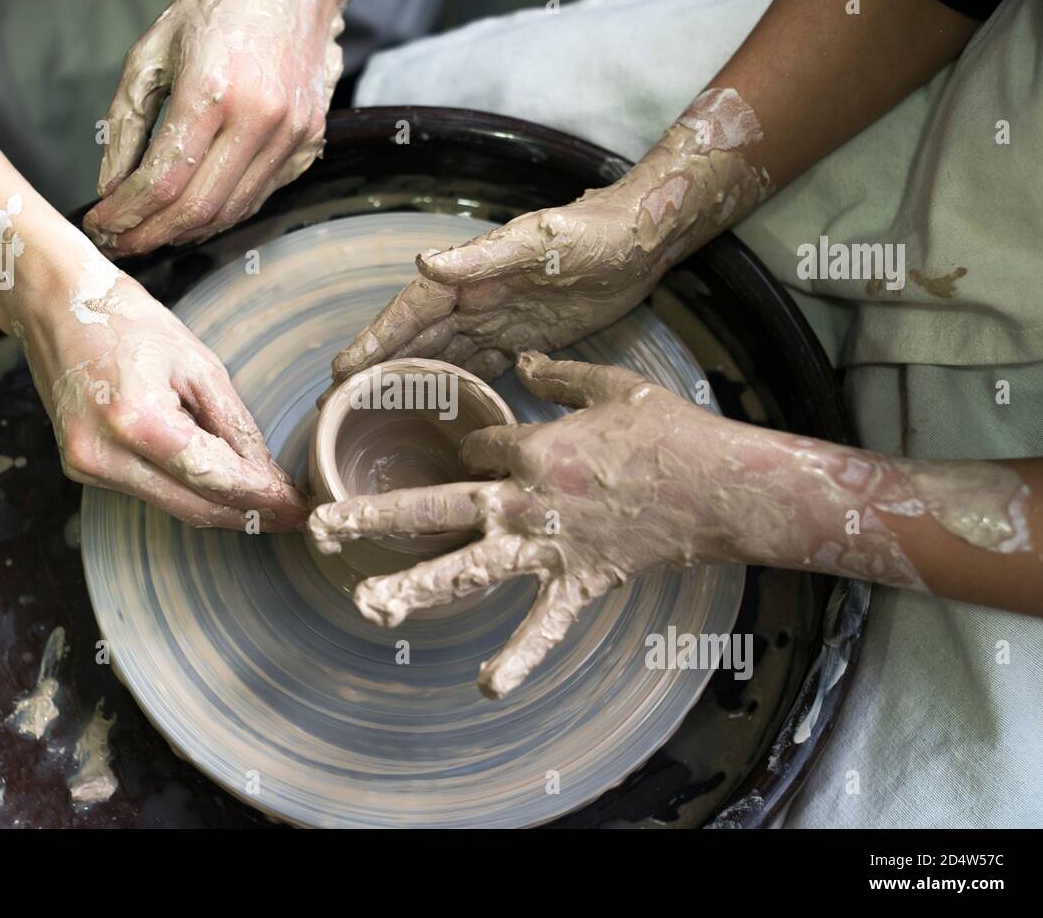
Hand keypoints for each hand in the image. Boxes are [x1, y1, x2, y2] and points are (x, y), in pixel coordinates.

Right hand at [12, 254, 306, 530]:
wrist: (54, 306)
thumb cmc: (127, 322)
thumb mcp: (197, 363)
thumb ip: (234, 424)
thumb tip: (267, 473)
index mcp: (137, 420)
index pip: (214, 476)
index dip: (263, 497)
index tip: (300, 508)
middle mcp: (104, 455)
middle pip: (194, 506)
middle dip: (248, 514)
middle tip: (292, 517)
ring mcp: (86, 467)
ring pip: (173, 505)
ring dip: (221, 508)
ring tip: (267, 503)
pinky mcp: (80, 468)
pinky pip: (149, 491)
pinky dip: (187, 490)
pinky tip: (220, 485)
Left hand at [84, 0, 347, 254]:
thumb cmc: (220, 8)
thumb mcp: (153, 51)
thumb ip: (127, 122)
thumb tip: (112, 185)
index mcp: (212, 89)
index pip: (163, 178)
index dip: (126, 213)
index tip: (101, 224)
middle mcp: (259, 118)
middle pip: (198, 207)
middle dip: (152, 234)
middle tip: (121, 242)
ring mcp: (291, 135)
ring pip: (232, 210)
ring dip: (187, 231)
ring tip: (152, 231)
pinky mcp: (309, 142)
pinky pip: (259, 196)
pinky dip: (222, 213)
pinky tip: (193, 212)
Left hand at [309, 352, 747, 696]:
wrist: (720, 486)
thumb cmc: (669, 432)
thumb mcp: (614, 385)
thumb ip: (561, 373)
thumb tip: (524, 357)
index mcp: (533, 446)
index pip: (474, 448)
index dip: (465, 450)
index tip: (464, 455)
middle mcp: (525, 499)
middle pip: (435, 507)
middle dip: (374, 516)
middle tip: (322, 528)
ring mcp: (547, 546)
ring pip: (468, 568)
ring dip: (416, 587)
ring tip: (368, 605)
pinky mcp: (577, 582)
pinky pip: (544, 625)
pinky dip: (519, 656)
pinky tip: (486, 686)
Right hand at [330, 89, 773, 383]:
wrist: (644, 240)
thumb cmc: (595, 232)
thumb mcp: (541, 240)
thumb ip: (483, 255)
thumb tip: (425, 263)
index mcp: (471, 275)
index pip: (411, 312)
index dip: (376, 341)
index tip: (342, 370)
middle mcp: (476, 299)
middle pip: (417, 340)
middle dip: (379, 370)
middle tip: (340, 404)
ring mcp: (498, 321)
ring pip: (443, 357)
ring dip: (411, 382)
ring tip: (376, 415)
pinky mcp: (525, 338)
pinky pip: (479, 367)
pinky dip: (456, 387)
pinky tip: (443, 414)